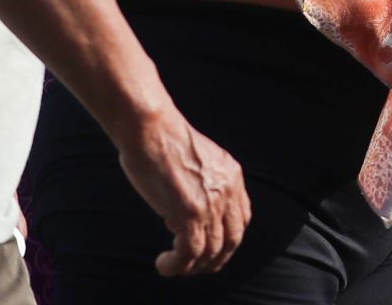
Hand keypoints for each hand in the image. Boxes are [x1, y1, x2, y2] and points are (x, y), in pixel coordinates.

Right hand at [117, 113, 250, 275]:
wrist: (150, 126)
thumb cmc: (160, 138)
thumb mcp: (195, 160)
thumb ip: (202, 183)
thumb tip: (186, 212)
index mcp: (231, 174)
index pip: (241, 218)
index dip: (227, 239)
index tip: (209, 247)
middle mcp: (228, 189)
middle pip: (232, 239)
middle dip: (215, 259)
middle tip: (195, 266)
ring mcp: (211, 202)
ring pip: (211, 251)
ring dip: (192, 266)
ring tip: (173, 266)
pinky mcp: (190, 212)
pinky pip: (190, 253)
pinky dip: (178, 265)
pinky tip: (164, 264)